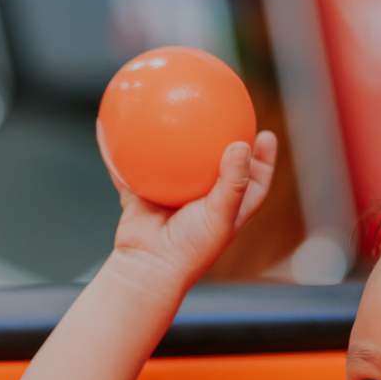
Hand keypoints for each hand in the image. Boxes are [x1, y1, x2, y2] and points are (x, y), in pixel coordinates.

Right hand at [98, 125, 277, 295]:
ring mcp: (170, 198)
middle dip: (220, 141)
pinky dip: (122, 152)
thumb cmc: (191, 247)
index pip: (253, 179)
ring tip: (173, 112)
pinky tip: (115, 127)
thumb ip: (232, 182)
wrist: (149, 267)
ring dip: (172, 141)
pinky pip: (131, 170)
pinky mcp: (143, 196)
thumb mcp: (220, 215)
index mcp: (227, 207)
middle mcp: (200, 200)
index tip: (265, 135)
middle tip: (224, 114)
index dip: (263, 159)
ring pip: (172, 164)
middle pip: (215, 165)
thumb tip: (241, 144)